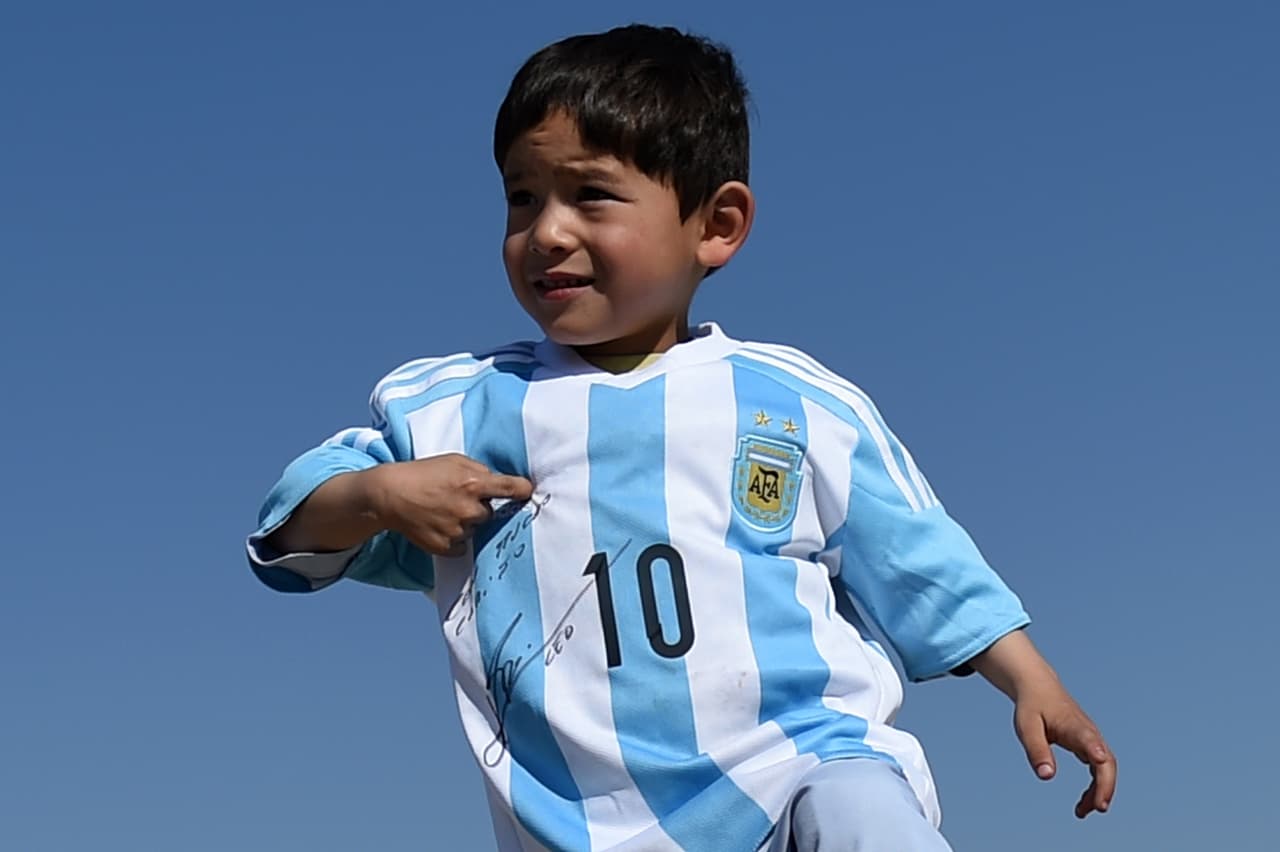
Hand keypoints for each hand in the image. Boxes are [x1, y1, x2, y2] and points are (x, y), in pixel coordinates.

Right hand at [363, 454, 533, 555]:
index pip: (510, 488)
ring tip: (443, 511)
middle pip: (490, 513)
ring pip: (475, 529)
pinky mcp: (446, 547)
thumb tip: (498, 483)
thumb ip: (480, 470)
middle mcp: (469, 508)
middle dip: (480, 507)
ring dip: (466, 523)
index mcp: (473, 483)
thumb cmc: (424, 473)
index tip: (529, 493)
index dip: (522, 490)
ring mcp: (458, 530)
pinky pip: (462, 546)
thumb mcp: (454, 460)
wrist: (390, 495)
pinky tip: (439, 524)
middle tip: (458, 500)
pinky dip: (455, 538)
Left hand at [1012, 678, 1116, 817]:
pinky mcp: (1088, 745)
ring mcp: (1091, 740)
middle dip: (1105, 785)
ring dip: (1101, 791)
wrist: (1038, 687)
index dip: (1096, 751)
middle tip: (1096, 808)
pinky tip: (1084, 802)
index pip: (1089, 739)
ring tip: (1083, 812)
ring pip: (1105, 768)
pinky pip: (1099, 769)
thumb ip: (1036, 749)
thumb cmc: (1032, 706)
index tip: (1100, 761)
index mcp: (1074, 726)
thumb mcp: (1027, 727)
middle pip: (1106, 761)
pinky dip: (1095, 787)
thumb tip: (1046, 776)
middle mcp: (1088, 733)